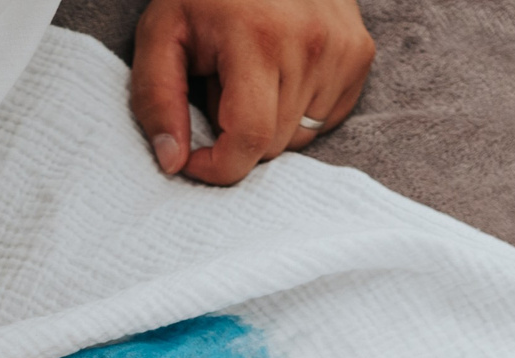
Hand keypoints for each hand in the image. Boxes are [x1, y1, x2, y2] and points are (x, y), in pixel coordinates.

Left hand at [130, 0, 374, 185]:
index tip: (192, 157)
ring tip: (252, 73)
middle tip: (221, 83)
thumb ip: (156, 99)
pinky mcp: (359, 53)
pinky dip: (297, 110)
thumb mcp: (161, 34)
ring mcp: (343, 48)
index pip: (249, 139)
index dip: (216, 166)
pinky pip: (324, 119)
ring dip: (268, 121)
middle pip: (271, 145)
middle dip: (236, 131)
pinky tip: (280, 71)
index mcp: (260, 37)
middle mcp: (311, 44)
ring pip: (298, 138)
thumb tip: (173, 162)